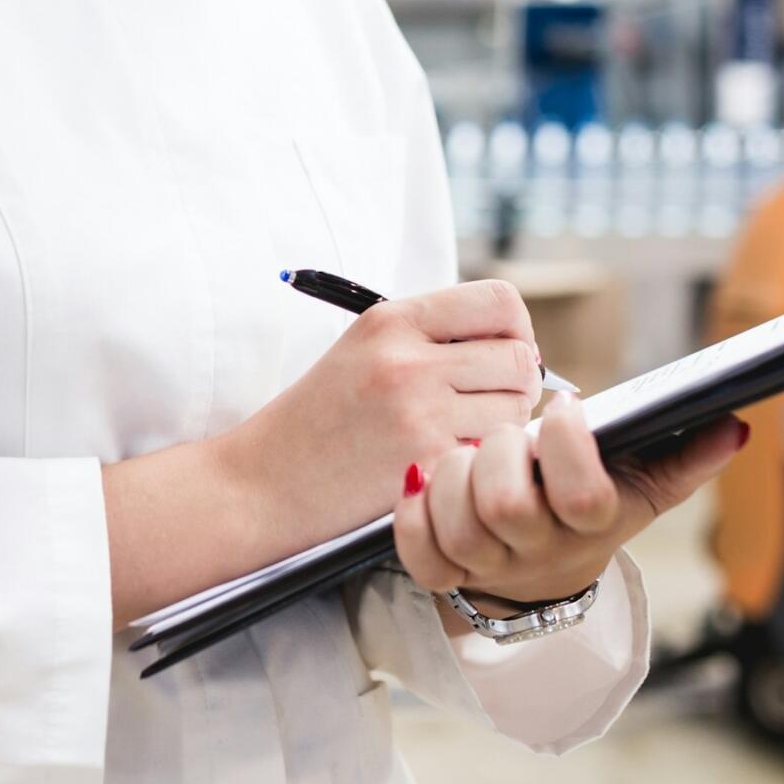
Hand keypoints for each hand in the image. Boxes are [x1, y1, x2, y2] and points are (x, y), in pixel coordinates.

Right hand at [226, 280, 544, 557]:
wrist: (264, 482)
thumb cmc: (320, 419)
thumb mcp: (363, 350)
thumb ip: (433, 337)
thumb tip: (520, 346)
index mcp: (392, 320)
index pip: (500, 300)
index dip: (516, 329)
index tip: (501, 353)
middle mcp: (406, 359)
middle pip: (520, 357)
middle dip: (517, 383)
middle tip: (487, 402)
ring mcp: (417, 411)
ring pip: (514, 408)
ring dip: (501, 424)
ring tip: (461, 432)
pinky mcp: (423, 462)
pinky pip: (490, 450)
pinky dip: (480, 457)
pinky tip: (446, 460)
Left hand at [392, 397, 749, 613]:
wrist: (542, 579)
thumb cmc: (588, 512)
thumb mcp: (640, 489)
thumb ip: (685, 459)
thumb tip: (734, 426)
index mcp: (592, 526)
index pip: (582, 494)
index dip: (566, 444)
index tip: (562, 409)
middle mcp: (539, 551)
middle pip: (507, 506)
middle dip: (501, 451)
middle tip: (508, 433)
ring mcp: (490, 566)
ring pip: (459, 524)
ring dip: (454, 473)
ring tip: (469, 453)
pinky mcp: (446, 571)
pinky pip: (420, 554)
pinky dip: (413, 511)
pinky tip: (420, 478)